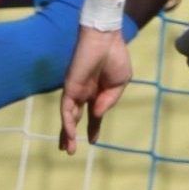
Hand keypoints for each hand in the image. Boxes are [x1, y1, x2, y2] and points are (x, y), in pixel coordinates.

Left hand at [58, 26, 131, 154]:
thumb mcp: (121, 83)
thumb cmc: (116, 57)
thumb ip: (110, 101)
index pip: (94, 113)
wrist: (106, 39)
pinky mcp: (69, 88)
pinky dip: (68, 122)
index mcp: (98, 91)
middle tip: (69, 150)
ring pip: (69, 116)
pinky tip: (70, 133)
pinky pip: (67, 108)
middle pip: (75, 117)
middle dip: (72, 134)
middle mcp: (84, 93)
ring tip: (67, 149)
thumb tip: (97, 114)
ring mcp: (76, 91)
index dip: (94, 127)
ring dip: (67, 133)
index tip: (94, 140)